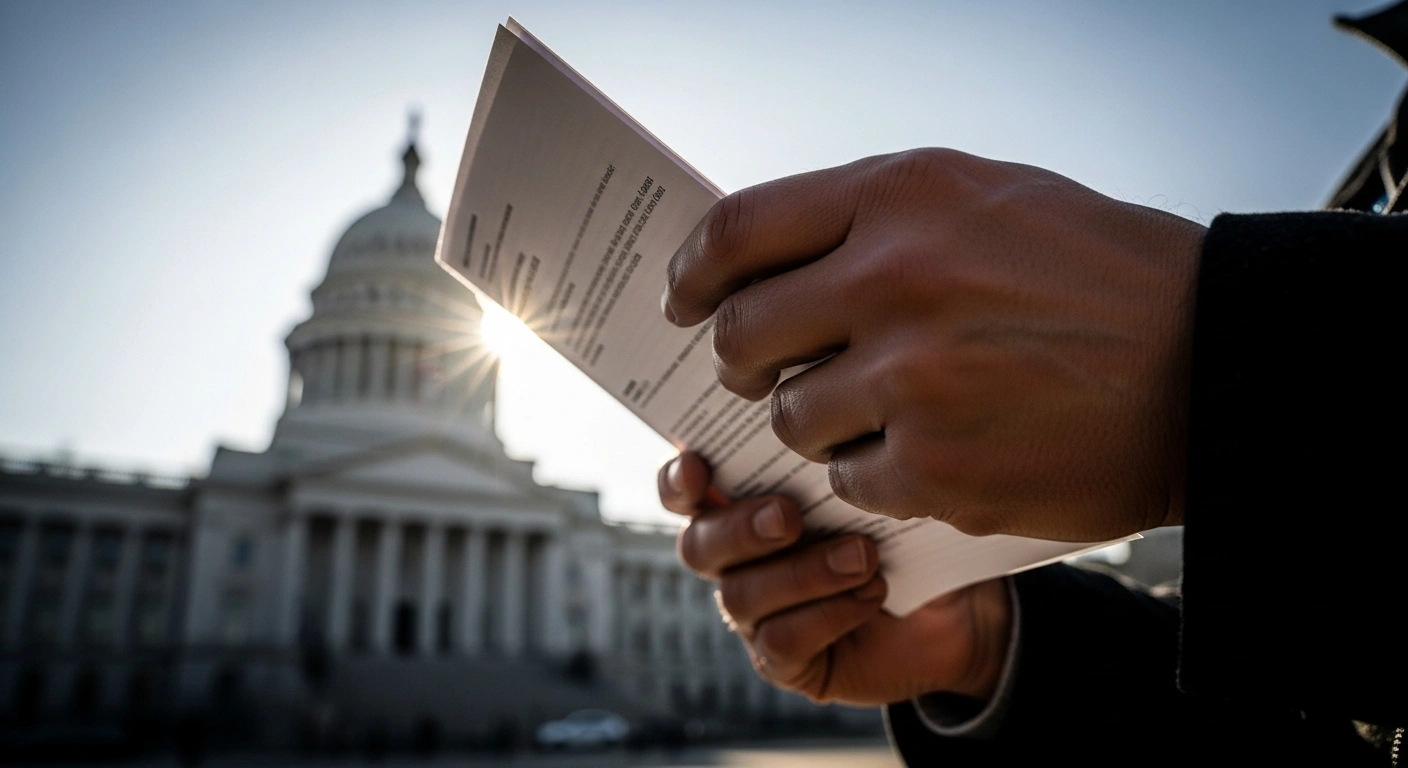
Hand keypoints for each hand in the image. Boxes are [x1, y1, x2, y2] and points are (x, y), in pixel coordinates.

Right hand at [660, 452, 1012, 705]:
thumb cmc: (904, 528)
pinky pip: (781, 642)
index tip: (697, 466)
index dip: (677, 482)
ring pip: (741, 596)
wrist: (955, 605)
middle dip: (740, 528)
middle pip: (698, 547)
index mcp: (742, 507)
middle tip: (789, 516)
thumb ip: (832, 460)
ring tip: (864, 555)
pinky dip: (827, 614)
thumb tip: (821, 422)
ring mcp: (756, 616)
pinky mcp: (786, 662)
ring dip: (802, 572)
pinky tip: (871, 593)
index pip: (683, 493)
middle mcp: (737, 562)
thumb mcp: (871, 485)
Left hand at [662, 149, 1204, 541]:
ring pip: (789, 417)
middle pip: (742, 333)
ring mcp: (914, 380)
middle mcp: (896, 279)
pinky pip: (849, 481)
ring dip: (816, 423)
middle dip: (741, 360)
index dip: (693, 271)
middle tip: (763, 371)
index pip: (739, 231)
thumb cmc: (1097, 274)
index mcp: (903, 196)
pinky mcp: (939, 470)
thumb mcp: (986, 199)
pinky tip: (932, 452)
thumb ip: (873, 218)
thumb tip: (764, 259)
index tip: (682, 300)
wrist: (1214, 362)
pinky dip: (876, 475)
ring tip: (880, 411)